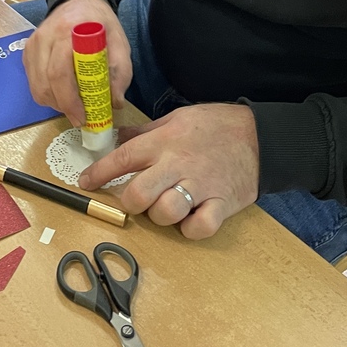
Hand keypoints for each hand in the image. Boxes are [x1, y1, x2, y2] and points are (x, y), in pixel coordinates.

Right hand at [22, 0, 130, 126]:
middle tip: (79, 117)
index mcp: (67, 32)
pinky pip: (32, 82)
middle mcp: (44, 37)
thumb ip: (120, 71)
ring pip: (36, 86)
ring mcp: (32, 44)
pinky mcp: (27, 51)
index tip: (82, 116)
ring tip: (72, 104)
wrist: (79, 0)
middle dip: (62, 106)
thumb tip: (115, 102)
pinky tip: (62, 92)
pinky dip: (46, 93)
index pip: (59, 72)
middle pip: (45, 83)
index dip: (69, 100)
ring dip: (54, 102)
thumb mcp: (119, 41)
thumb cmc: (99, 22)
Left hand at [80, 104, 260, 239]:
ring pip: (164, 214)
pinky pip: (198, 228)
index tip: (86, 182)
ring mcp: (200, 186)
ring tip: (167, 206)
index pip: (122, 158)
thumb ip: (146, 131)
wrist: (261, 136)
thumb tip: (116, 138)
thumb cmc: (216, 125)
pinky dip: (190, 229)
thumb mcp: (177, 118)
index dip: (99, 173)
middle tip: (136, 199)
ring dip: (160, 215)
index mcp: (165, 141)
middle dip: (130, 202)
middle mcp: (178, 164)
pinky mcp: (221, 204)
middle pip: (138, 195)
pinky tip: (191, 218)